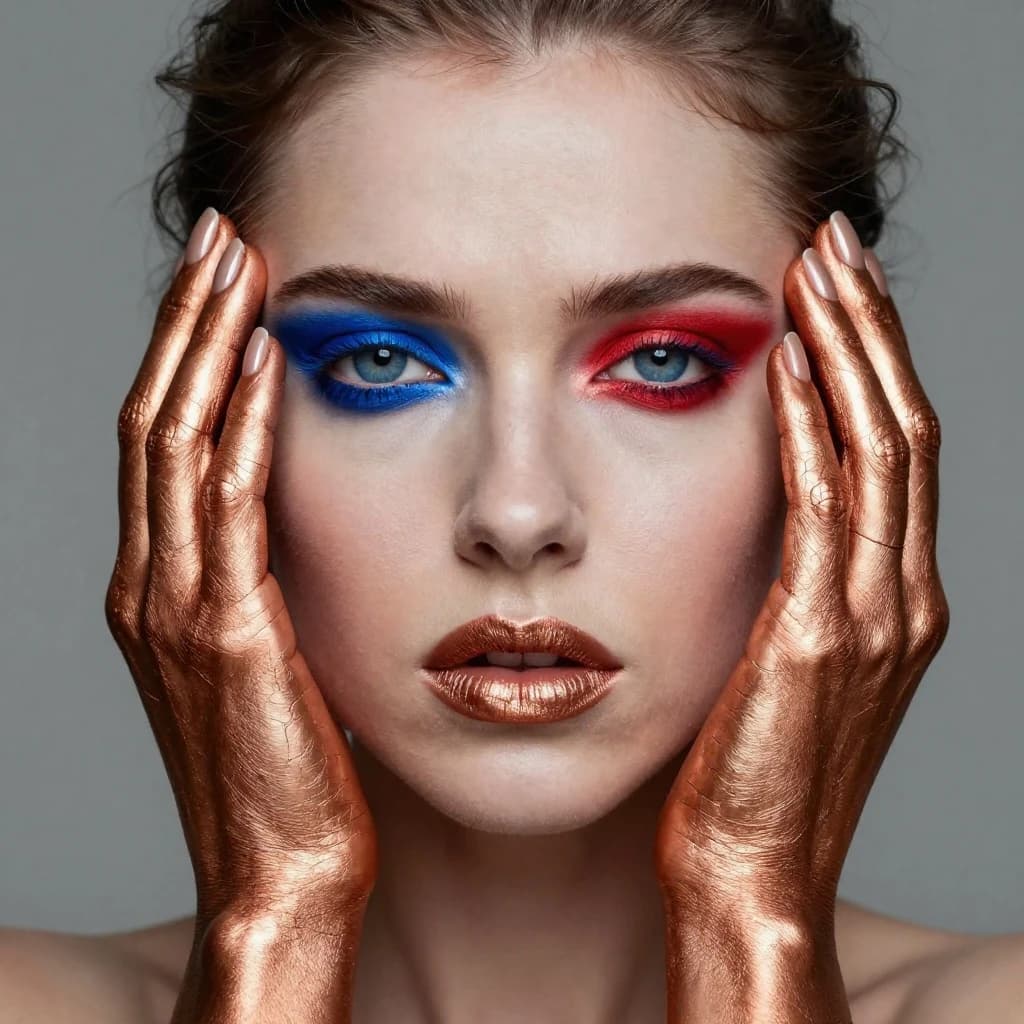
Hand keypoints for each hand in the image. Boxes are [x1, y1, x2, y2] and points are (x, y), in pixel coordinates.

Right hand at [104, 212, 376, 1019]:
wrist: (284, 869)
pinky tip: (266, 363)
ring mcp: (176, 608)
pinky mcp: (226, 634)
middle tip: (222, 236)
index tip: (224, 279)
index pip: (162, 437)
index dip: (186, 351)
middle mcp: (151, 585)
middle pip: (156, 418)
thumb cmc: (291, 769)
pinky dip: (239, 426)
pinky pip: (225, 508)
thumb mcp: (272, 657)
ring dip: (206, 346)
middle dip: (187, 321)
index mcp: (162, 587)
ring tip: (237, 263)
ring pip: (175, 443)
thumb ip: (266, 581)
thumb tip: (305, 517)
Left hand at [653, 214, 948, 1019]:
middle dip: (869, 326)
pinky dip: (813, 428)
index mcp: (893, 598)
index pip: (894, 445)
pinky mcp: (819, 638)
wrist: (751, 874)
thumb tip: (756, 511)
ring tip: (817, 268)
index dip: (871, 356)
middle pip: (902, 425)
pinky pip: (826, 510)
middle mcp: (902, 596)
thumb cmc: (749, 773)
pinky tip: (787, 364)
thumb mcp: (781, 661)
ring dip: (849, 350)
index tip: (832, 284)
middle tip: (834, 242)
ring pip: (881, 448)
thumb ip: (788, 581)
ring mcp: (872, 617)